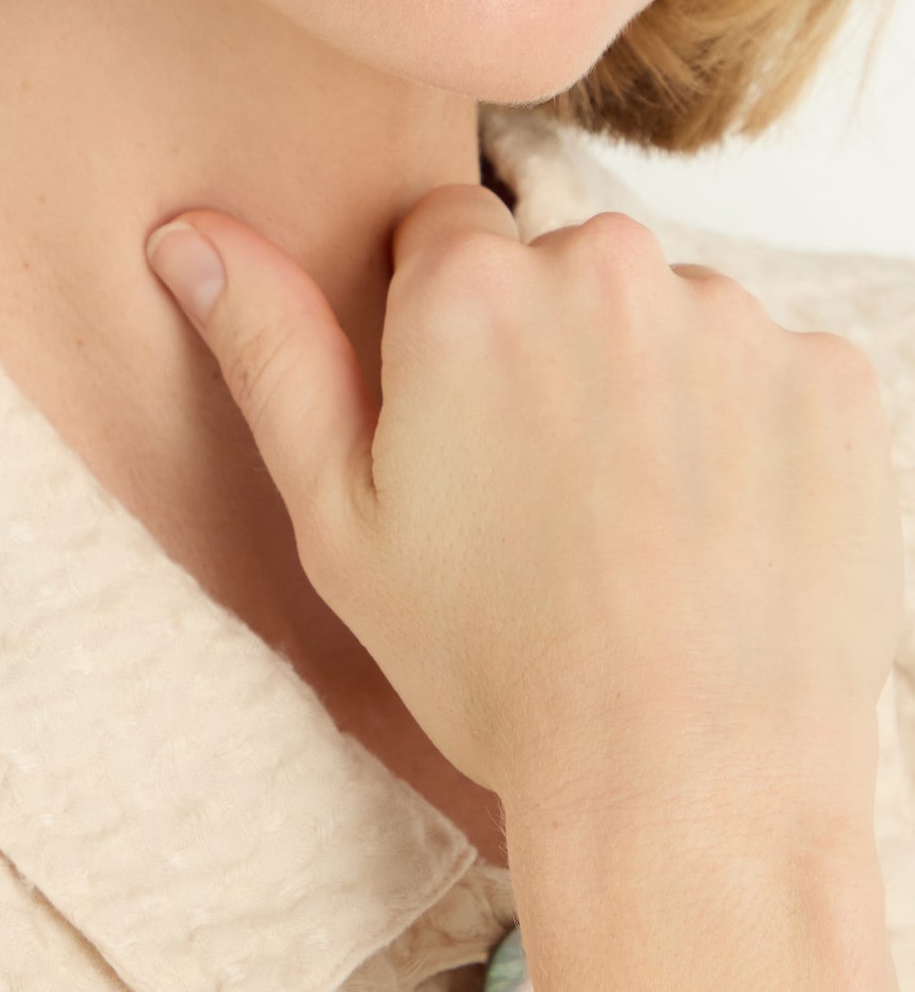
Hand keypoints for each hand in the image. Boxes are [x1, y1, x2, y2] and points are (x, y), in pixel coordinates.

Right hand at [143, 185, 904, 820]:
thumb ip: (271, 350)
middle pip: (561, 265)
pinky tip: (719, 526)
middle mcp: (604, 268)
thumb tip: (188, 233)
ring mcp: (730, 319)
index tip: (461, 421)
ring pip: (667, 314)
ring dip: (651, 382)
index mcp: (471, 290)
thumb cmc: (496, 661)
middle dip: (549, 344)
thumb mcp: (341, 517)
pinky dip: (748, 427)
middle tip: (547, 487)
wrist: (689, 788)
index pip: (445, 230)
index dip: (441, 327)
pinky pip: (768, 366)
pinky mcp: (831, 376)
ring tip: (640, 520)